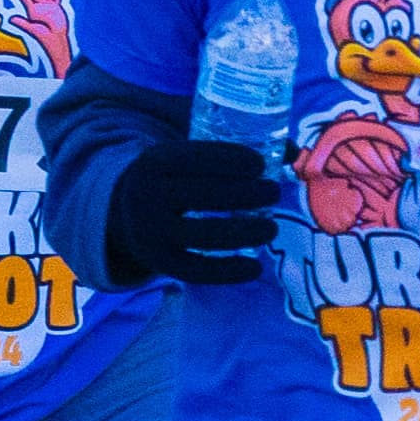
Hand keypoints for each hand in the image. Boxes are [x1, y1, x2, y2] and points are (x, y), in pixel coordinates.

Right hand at [102, 134, 278, 289]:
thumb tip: (293, 150)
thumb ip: (231, 149)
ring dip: (245, 232)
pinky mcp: (159, 261)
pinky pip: (196, 270)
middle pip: (203, 195)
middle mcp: (146, 195)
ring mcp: (150, 231)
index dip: (229, 160)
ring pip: (203, 235)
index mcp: (155, 162)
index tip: (259, 165)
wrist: (126, 212)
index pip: (194, 158)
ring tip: (271, 228)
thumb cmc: (175, 177)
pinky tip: (255, 267)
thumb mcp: (188, 155)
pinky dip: (228, 271)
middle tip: (274, 193)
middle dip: (246, 194)